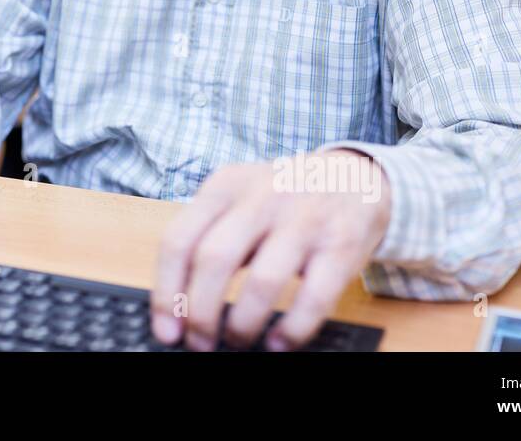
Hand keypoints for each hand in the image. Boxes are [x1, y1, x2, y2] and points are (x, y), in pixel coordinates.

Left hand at [150, 149, 391, 350]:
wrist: (355, 176)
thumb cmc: (284, 198)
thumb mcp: (239, 199)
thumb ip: (210, 237)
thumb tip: (178, 306)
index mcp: (224, 186)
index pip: (179, 239)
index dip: (166, 292)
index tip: (166, 330)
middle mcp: (260, 198)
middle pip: (213, 259)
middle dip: (201, 313)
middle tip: (199, 343)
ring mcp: (303, 219)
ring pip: (262, 281)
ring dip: (243, 325)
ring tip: (238, 341)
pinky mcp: (341, 244)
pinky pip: (314, 297)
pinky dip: (293, 329)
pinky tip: (280, 342)